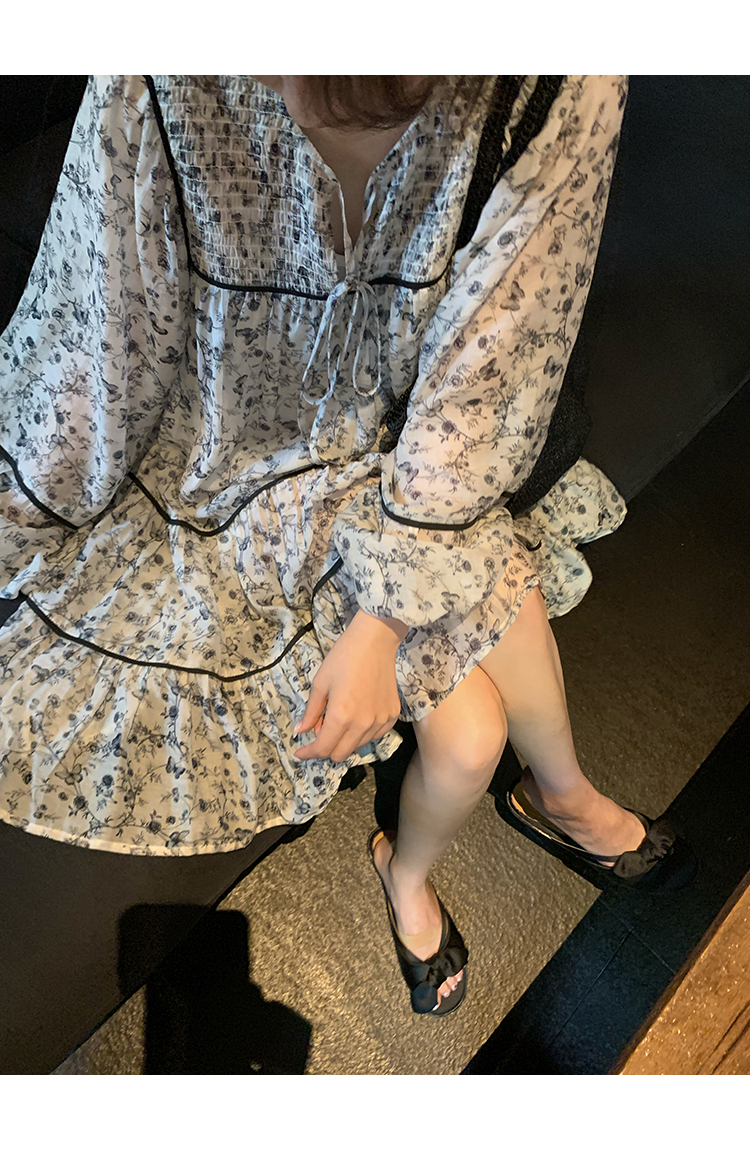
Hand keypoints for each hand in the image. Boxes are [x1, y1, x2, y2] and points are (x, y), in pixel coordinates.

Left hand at [292, 610, 406, 763]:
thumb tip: (300, 731)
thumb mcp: (320, 683)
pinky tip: (357, 715)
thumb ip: (311, 712)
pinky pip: (374, 735)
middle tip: (319, 727)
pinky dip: (362, 733)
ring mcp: (380, 721)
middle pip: (340, 754)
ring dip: (344, 739)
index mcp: (342, 716)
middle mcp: (363, 724)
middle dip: (325, 747)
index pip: (323, 749)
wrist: (375, 641)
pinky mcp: (392, 715)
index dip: (309, 753)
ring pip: (358, 746)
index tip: (300, 751)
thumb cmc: (343, 658)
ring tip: (339, 716)